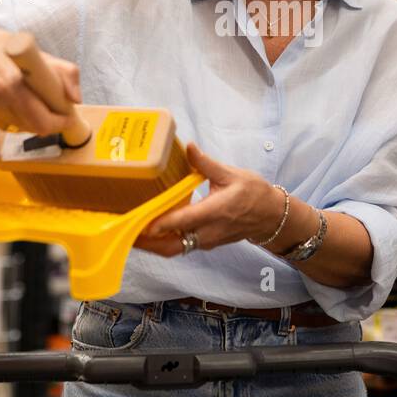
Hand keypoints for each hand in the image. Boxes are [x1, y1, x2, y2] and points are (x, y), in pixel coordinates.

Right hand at [0, 19, 81, 134]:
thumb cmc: (4, 47)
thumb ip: (64, 72)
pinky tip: (9, 99)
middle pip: (33, 127)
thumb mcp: (37, 50)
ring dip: (31, 119)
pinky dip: (14, 118)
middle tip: (54, 109)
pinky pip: (5, 126)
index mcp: (11, 82)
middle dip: (49, 122)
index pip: (41, 120)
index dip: (59, 122)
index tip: (68, 116)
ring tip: (29, 97)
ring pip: (20, 128)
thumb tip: (75, 99)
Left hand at [135, 143, 282, 256]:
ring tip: (131, 234)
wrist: (271, 216)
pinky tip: (150, 233)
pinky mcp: (206, 243)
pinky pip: (181, 246)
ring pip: (175, 249)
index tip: (141, 224)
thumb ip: (206, 163)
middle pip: (173, 245)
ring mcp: (207, 240)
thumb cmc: (254, 193)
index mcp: (215, 211)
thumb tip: (189, 147)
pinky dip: (163, 242)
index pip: (183, 220)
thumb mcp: (232, 174)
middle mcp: (208, 231)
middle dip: (148, 244)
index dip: (161, 224)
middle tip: (125, 234)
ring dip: (153, 245)